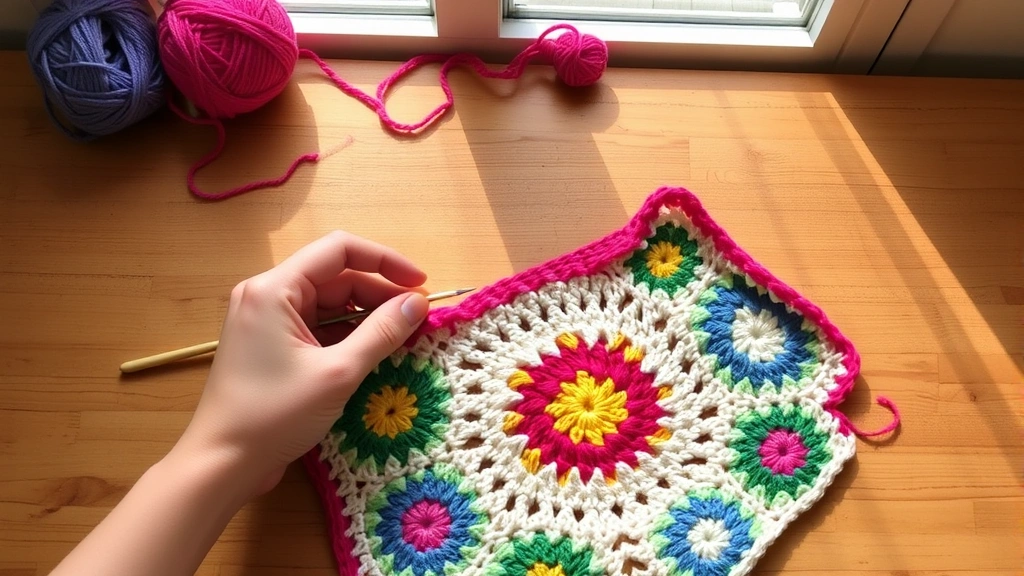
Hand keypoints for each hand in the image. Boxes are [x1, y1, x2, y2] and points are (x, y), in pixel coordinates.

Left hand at [173, 231, 429, 497]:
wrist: (221, 464)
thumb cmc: (273, 416)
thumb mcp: (338, 373)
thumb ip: (382, 332)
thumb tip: (418, 303)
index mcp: (274, 289)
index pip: (339, 249)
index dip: (386, 260)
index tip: (420, 283)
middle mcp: (267, 295)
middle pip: (336, 276)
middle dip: (379, 294)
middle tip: (418, 318)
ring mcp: (266, 321)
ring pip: (329, 304)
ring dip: (366, 317)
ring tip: (402, 336)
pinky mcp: (270, 346)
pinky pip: (317, 327)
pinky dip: (347, 335)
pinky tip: (374, 353)